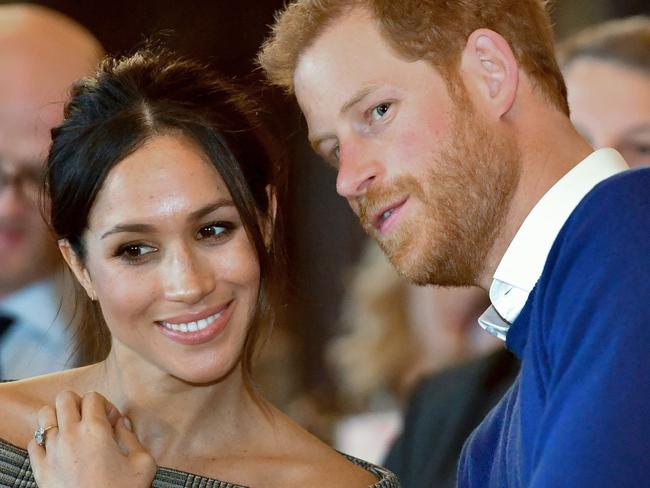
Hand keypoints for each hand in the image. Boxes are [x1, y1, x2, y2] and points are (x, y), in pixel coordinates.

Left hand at [27, 391, 156, 487]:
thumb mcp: (143, 463)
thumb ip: (133, 437)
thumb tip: (122, 424)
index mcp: (96, 430)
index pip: (93, 397)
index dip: (106, 405)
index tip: (112, 422)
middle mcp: (70, 435)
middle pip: (65, 398)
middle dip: (79, 403)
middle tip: (91, 420)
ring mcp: (51, 452)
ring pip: (44, 415)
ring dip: (58, 417)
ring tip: (72, 430)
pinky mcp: (40, 469)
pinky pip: (33, 442)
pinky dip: (44, 440)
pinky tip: (58, 449)